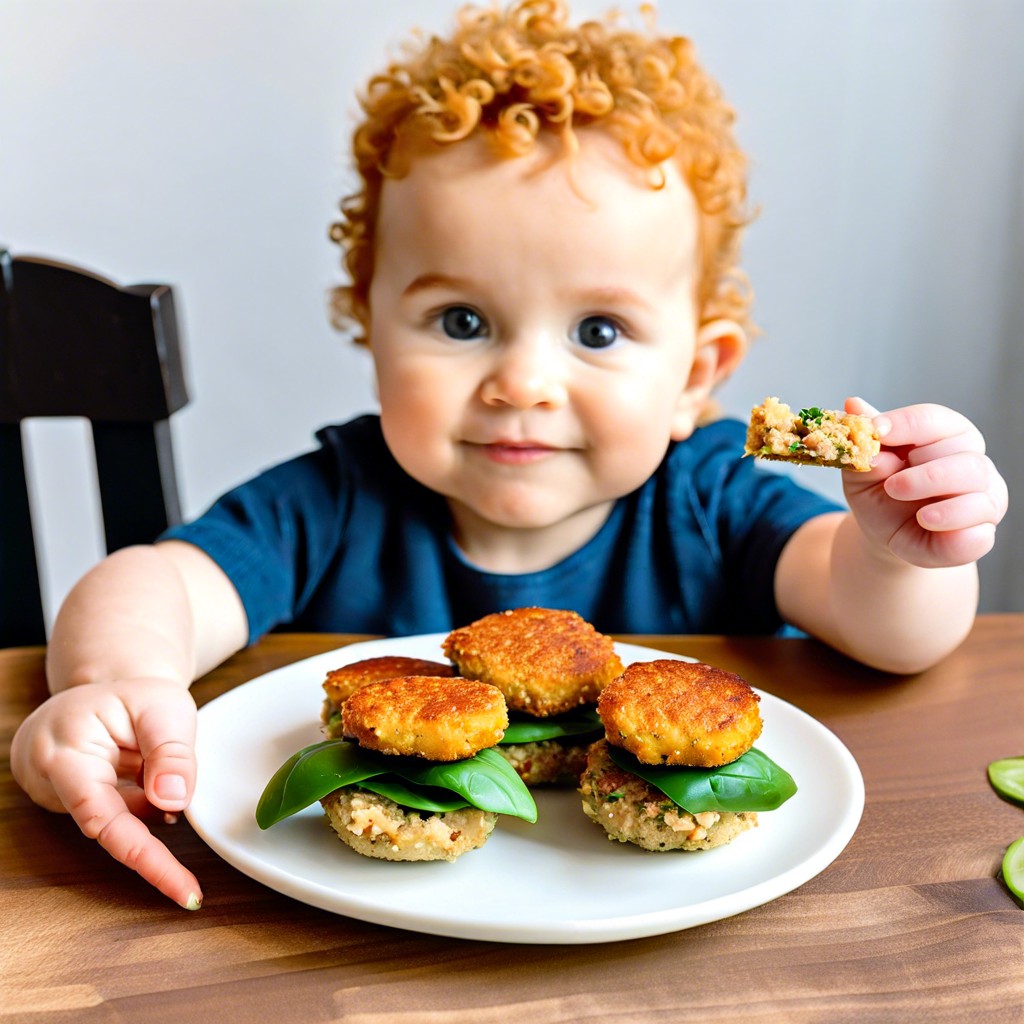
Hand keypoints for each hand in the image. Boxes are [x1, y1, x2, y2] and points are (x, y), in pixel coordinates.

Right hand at [10, 678, 201, 908]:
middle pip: (106, 830)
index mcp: (66, 748)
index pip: (102, 817)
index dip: (144, 858)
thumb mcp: (165, 709)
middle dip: (152, 854)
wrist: (109, 685)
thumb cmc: (134, 695)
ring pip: (113, 823)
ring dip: (146, 809)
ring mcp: (54, 790)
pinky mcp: (68, 798)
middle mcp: (50, 775)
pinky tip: (150, 781)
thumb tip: (172, 801)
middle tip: (190, 886)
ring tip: (157, 764)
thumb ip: (171, 753)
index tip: (183, 891)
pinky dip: (139, 807)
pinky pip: (112, 816)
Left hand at [842, 398, 1007, 567]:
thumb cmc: (879, 493)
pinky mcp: (981, 534)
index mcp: (945, 436)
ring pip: (977, 484)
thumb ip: (863, 442)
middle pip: (962, 453)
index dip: (906, 423)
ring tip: (914, 510)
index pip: (935, 419)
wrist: (884, 535)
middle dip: (924, 471)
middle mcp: (972, 461)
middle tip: (892, 486)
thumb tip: (853, 405)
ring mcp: (983, 497)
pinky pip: (977, 532)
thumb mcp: (863, 469)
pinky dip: (952, 530)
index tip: (877, 431)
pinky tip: (927, 525)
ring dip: (938, 495)